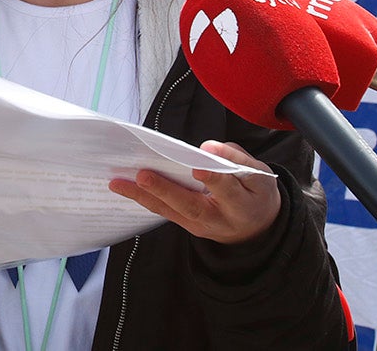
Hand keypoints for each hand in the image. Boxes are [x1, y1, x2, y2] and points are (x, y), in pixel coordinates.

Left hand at [109, 140, 280, 244]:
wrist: (258, 228)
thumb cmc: (256, 192)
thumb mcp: (259, 174)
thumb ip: (235, 158)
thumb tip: (207, 149)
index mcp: (244, 204)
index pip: (228, 190)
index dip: (214, 179)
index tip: (198, 166)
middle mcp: (221, 219)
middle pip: (192, 206)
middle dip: (166, 190)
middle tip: (143, 175)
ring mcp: (203, 227)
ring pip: (172, 211)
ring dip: (143, 196)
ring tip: (118, 182)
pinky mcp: (189, 227)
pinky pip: (166, 212)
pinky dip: (145, 199)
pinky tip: (124, 187)